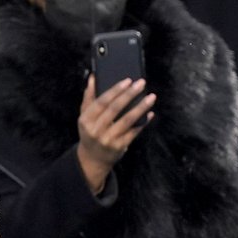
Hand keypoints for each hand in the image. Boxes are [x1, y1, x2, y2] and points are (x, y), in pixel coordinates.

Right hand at [76, 75, 156, 193]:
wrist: (93, 159)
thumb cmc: (91, 132)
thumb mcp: (85, 117)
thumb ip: (89, 97)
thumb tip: (93, 77)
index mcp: (86, 120)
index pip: (102, 102)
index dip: (115, 90)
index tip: (128, 80)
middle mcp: (96, 130)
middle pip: (115, 109)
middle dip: (130, 95)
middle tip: (142, 83)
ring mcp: (108, 140)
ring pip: (127, 120)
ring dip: (141, 107)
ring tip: (151, 97)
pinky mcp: (119, 147)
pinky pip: (134, 132)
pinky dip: (143, 122)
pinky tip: (150, 114)